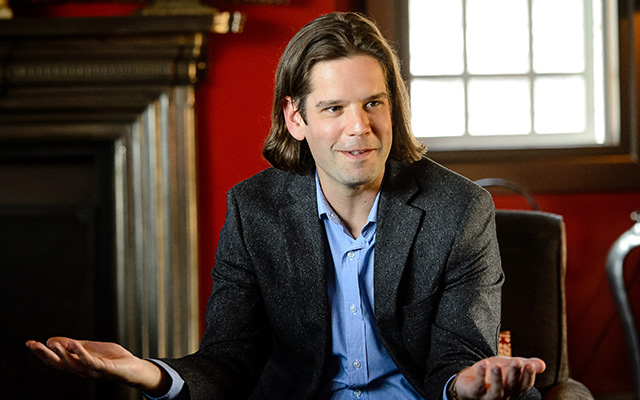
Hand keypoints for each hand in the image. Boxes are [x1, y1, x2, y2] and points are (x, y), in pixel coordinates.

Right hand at [25, 337, 169, 395]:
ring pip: (72, 364)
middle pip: (59, 364)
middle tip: (32, 344)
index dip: (42, 353)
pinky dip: (81, 353)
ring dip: (61, 353)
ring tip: (51, 343)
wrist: (133, 367)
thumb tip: (51, 340)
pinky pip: (90, 361)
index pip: (55, 360)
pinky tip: (74, 344)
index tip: (30, 343)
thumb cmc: (112, 359)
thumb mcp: (89, 347)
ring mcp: (92, 370)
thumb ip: (73, 345)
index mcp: (77, 364)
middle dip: (44, 355)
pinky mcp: (103, 368)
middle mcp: (81, 370)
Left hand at [453, 356, 545, 399]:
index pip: (524, 385)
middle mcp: (503, 395)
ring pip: (496, 393)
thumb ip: (524, 365)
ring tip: (496, 365)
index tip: (530, 365)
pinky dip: (480, 375)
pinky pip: (478, 386)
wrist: (469, 380)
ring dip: (497, 379)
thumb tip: (543, 364)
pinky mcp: (474, 393)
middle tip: (517, 361)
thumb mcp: (508, 366)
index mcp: (513, 389)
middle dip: (515, 374)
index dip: (528, 376)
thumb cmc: (492, 374)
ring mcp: (488, 396)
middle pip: (511, 387)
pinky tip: (483, 363)